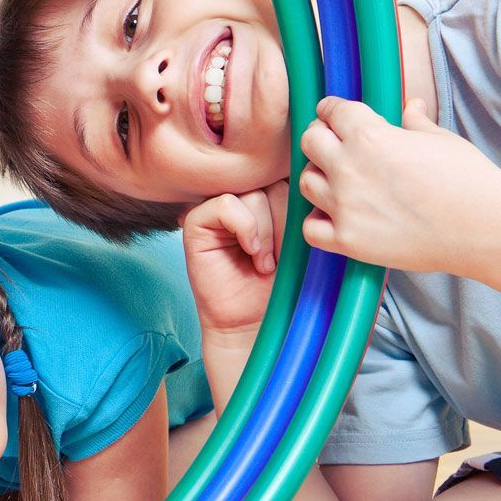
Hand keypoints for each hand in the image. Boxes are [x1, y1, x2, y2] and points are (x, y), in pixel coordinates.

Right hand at [181, 180, 288, 335]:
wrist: (254, 322)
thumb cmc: (280, 287)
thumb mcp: (301, 241)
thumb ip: (298, 208)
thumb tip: (304, 179)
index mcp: (269, 197)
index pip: (290, 178)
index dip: (299, 207)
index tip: (300, 243)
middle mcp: (243, 197)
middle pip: (272, 182)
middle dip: (283, 221)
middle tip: (281, 257)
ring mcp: (218, 208)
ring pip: (253, 193)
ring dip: (266, 231)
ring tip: (264, 261)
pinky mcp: (197, 222)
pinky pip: (227, 204)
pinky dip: (244, 227)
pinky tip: (249, 252)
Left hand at [300, 98, 500, 273]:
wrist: (482, 227)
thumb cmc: (468, 179)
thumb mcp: (441, 139)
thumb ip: (415, 122)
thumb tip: (411, 106)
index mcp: (370, 135)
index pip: (333, 112)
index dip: (332, 109)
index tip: (331, 113)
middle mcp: (349, 167)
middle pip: (310, 141)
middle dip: (319, 137)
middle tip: (331, 144)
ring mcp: (345, 206)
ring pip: (306, 182)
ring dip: (318, 177)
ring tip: (336, 181)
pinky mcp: (347, 240)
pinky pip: (310, 228)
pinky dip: (318, 221)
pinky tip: (335, 216)